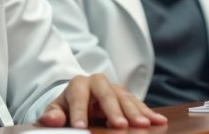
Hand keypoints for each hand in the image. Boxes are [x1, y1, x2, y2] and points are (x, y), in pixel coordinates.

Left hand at [38, 74, 165, 128]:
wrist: (81, 98)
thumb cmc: (69, 106)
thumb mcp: (58, 110)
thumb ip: (53, 115)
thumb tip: (50, 120)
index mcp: (78, 85)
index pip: (79, 98)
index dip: (79, 113)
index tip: (80, 127)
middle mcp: (97, 82)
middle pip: (106, 94)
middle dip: (114, 110)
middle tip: (119, 125)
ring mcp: (114, 88)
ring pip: (125, 97)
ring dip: (135, 112)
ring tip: (143, 125)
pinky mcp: (126, 96)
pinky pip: (138, 102)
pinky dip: (148, 112)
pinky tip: (158, 121)